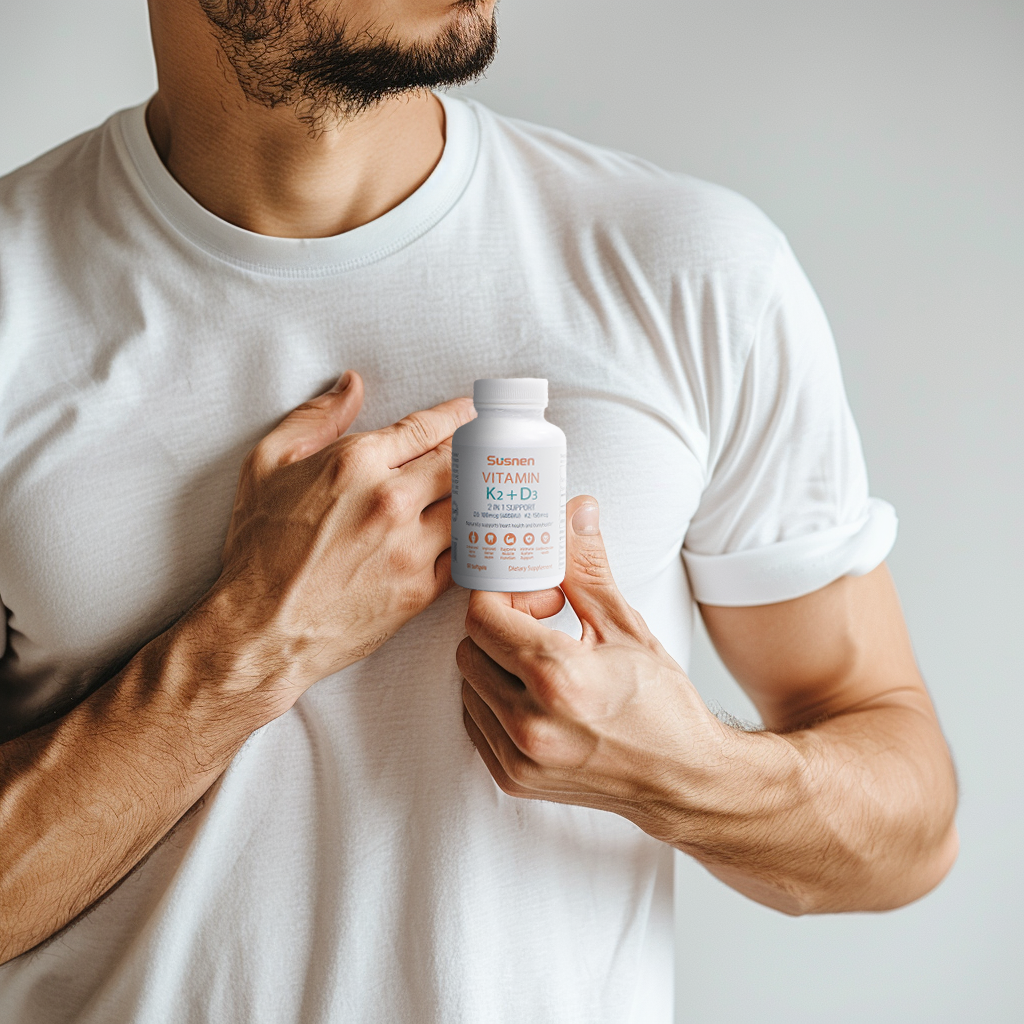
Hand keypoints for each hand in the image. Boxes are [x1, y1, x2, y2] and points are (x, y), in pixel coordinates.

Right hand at [213, 370, 474, 709]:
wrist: (261, 629)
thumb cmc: (258, 550)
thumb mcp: (266, 465)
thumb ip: (314, 418)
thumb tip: (352, 385)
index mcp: (355, 464)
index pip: (427, 427)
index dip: (458, 415)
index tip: (473, 412)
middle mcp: (390, 501)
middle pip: (459, 462)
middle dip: (479, 449)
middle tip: (491, 444)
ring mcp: (409, 548)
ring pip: (469, 507)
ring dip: (483, 494)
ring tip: (495, 486)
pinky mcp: (419, 590)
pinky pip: (464, 556)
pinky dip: (475, 541)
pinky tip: (481, 533)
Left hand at [457, 495, 725, 842]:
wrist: (684, 780)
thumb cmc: (664, 704)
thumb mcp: (627, 627)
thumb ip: (587, 568)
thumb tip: (574, 510)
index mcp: (557, 678)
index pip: (483, 615)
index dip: (504, 595)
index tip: (534, 594)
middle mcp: (529, 722)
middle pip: (470, 647)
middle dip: (498, 624)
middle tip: (540, 621)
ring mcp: (517, 756)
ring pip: (467, 683)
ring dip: (493, 661)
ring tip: (541, 659)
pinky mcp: (511, 778)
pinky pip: (474, 719)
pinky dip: (493, 698)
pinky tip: (534, 692)